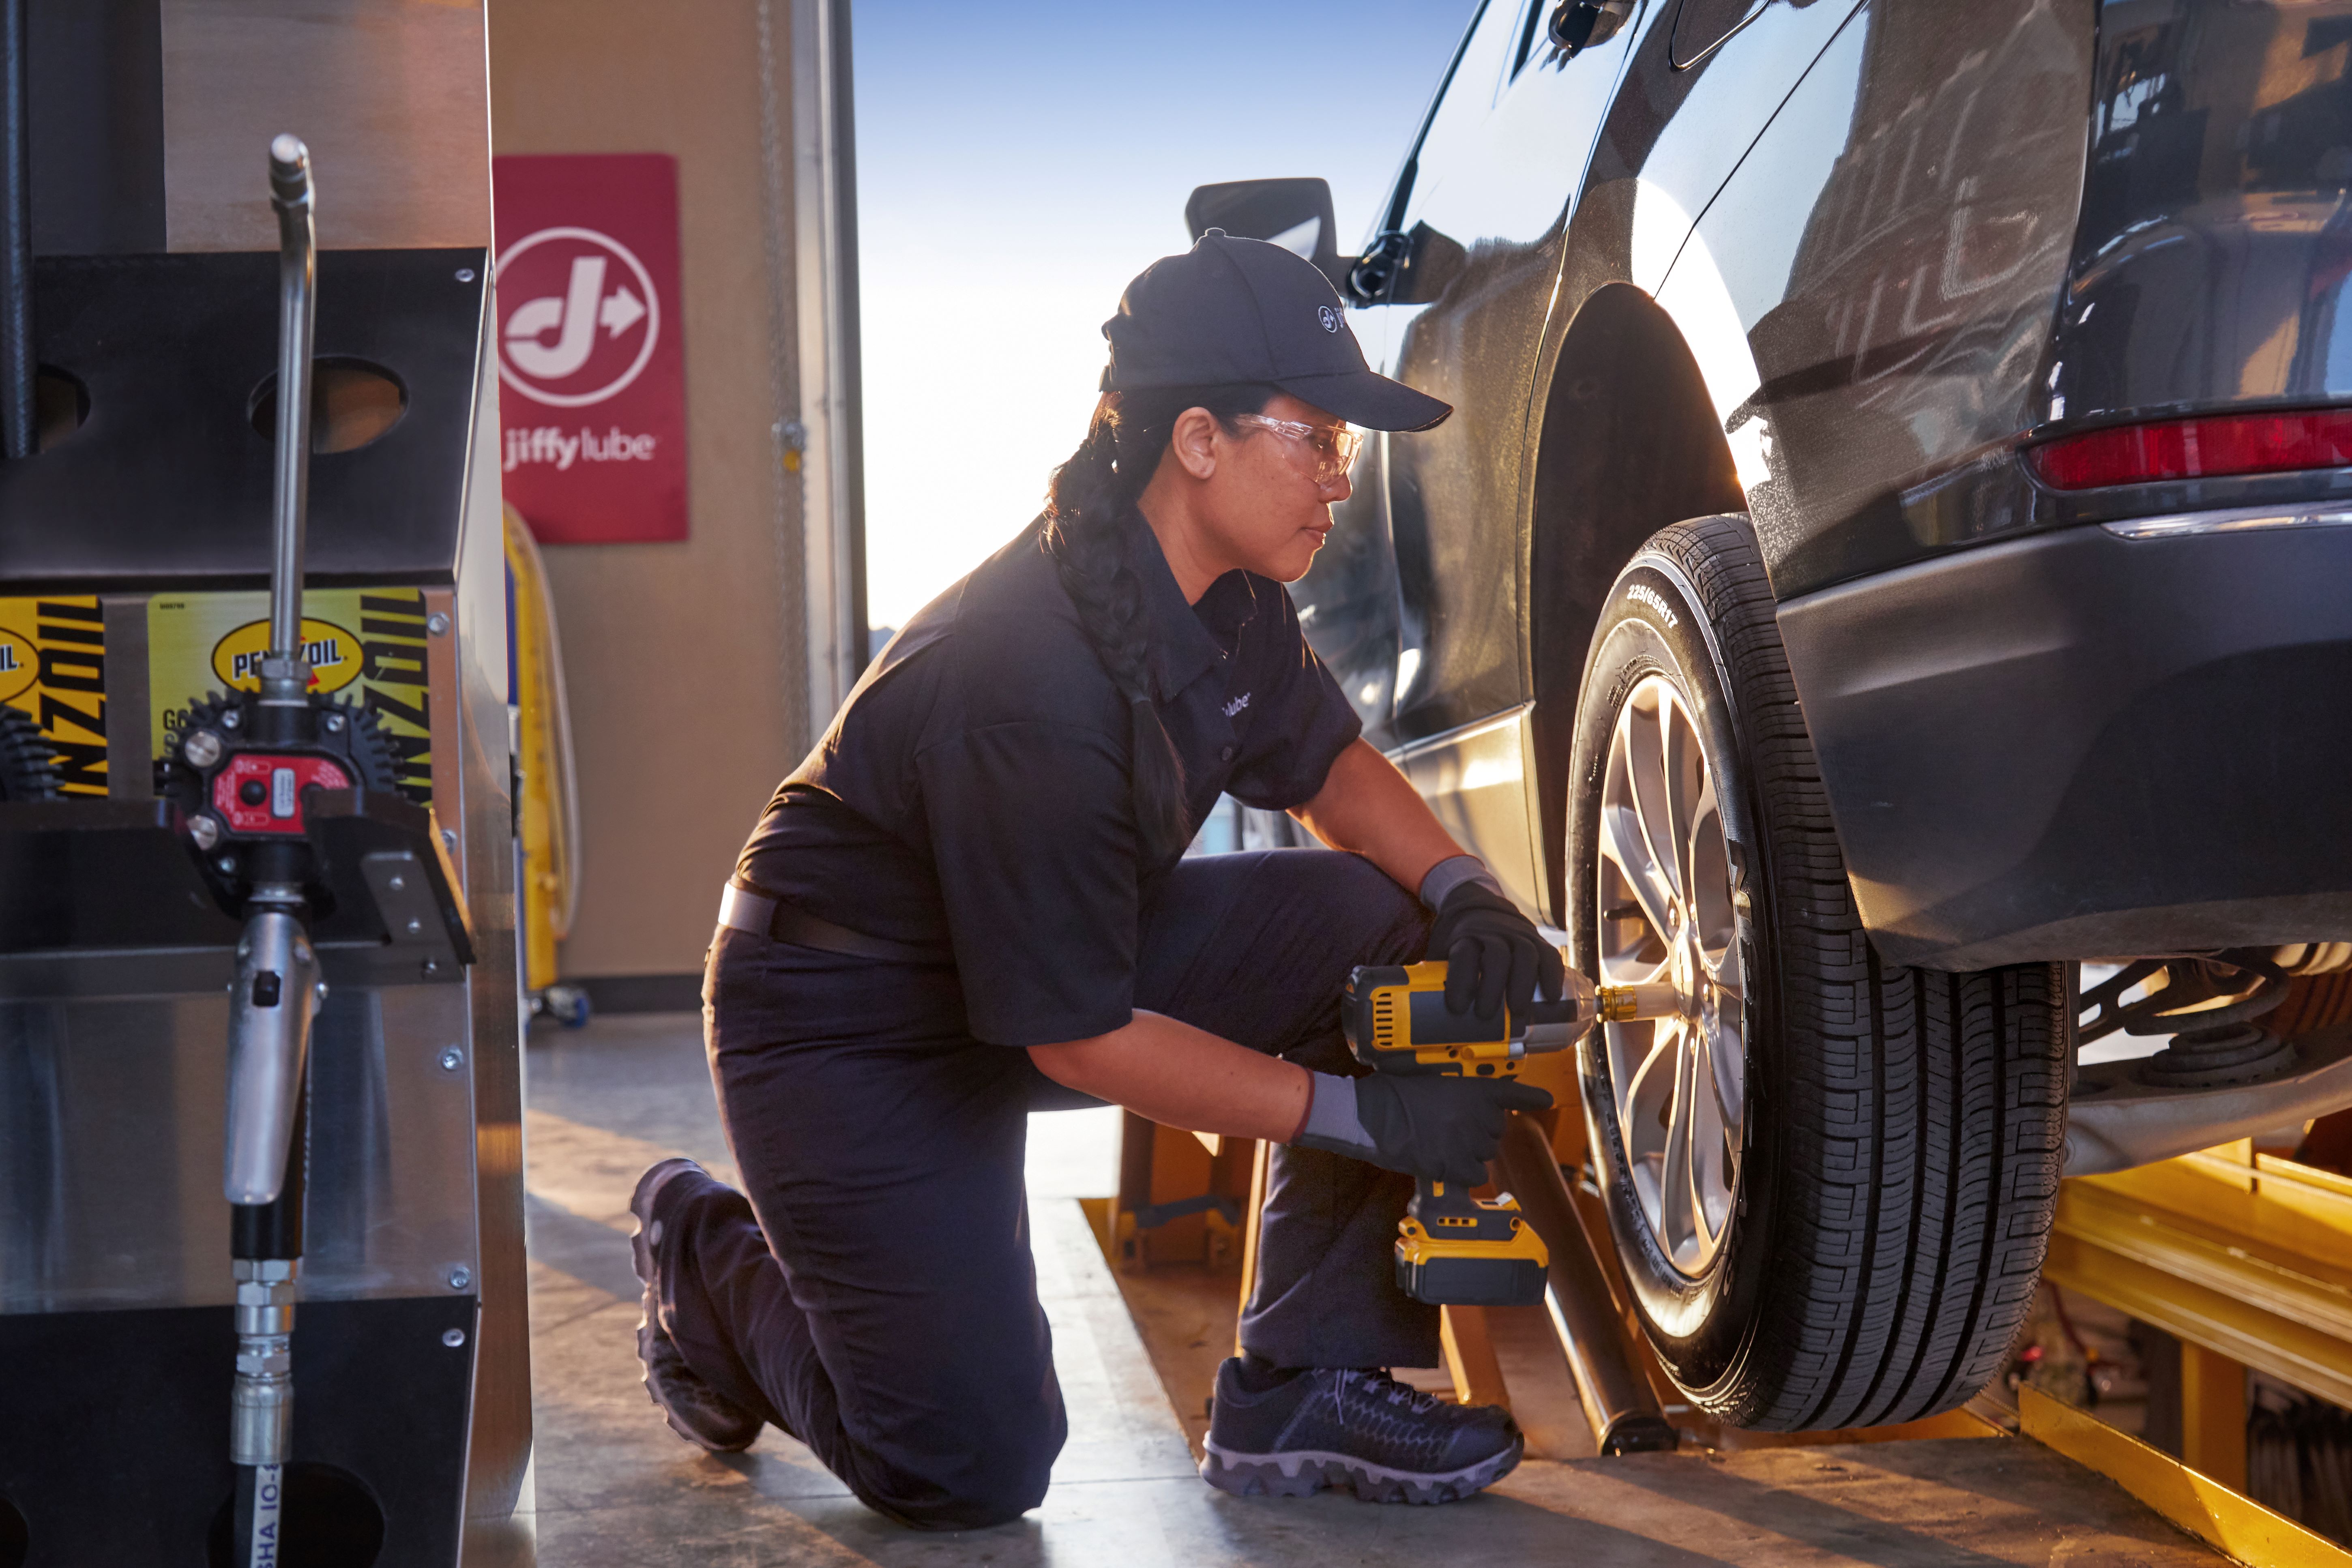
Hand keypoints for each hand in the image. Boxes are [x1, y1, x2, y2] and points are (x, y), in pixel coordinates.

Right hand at [1353, 1074, 1552, 1186]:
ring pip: (1485, 1153)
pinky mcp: (1453, 1165)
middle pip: (1495, 1130)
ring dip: (1469, 1151)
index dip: (1531, 1096)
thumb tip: (1462, 1108)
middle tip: (1451, 1127)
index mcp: (1470, 1088)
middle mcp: (1476, 1115)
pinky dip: (1463, 1173)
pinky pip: (1475, 1174)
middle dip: (1479, 1131)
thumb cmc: (1391, 1093)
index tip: (1545, 1099)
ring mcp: (1466, 1141)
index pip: (1510, 1093)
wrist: (1368, 1114)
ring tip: (1441, 1143)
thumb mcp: (1428, 1078)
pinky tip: (1444, 1164)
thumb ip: (1454, 1091)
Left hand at [1424, 881, 1565, 1021]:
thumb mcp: (1443, 953)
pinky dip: (1552, 976)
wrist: (1478, 907)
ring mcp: (1518, 934)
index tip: (1456, 1008)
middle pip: (1496, 956)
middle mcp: (1493, 933)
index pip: (1463, 955)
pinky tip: (1552, 997)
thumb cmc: (1460, 943)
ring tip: (1518, 1012)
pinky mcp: (1537, 940)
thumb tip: (1425, 1020)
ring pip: (1525, 954)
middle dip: (1492, 987)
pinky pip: (1549, 955)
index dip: (1460, 981)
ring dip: (1523, 985)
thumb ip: (1438, 979)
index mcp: (1465, 937)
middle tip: (1486, 1016)